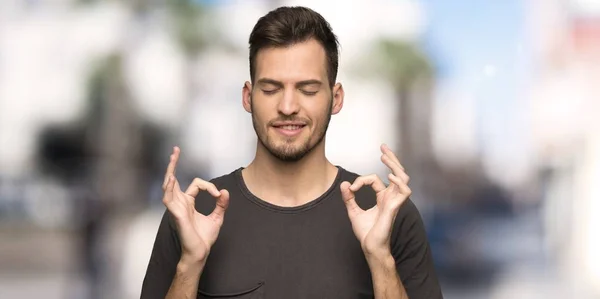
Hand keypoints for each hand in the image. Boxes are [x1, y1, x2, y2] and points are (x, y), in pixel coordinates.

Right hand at [162, 146, 229, 263]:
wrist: (200, 252)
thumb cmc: (204, 238)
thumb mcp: (217, 217)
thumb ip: (221, 204)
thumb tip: (224, 191)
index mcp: (188, 203)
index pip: (195, 184)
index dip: (209, 186)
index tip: (218, 195)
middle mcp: (180, 203)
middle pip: (173, 180)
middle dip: (173, 165)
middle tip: (175, 150)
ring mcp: (176, 208)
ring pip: (168, 187)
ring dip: (170, 172)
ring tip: (173, 158)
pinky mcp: (176, 215)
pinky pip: (169, 199)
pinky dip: (169, 189)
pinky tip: (171, 179)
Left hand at [340, 144, 410, 256]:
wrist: (370, 247)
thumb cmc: (366, 233)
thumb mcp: (353, 211)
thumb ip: (349, 197)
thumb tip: (344, 183)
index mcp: (382, 198)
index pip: (375, 180)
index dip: (362, 180)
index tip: (352, 188)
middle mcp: (391, 197)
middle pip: (397, 172)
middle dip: (391, 158)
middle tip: (383, 147)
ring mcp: (394, 202)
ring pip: (403, 178)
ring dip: (395, 165)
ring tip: (386, 156)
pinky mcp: (395, 208)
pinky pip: (405, 192)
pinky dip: (399, 182)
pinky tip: (390, 176)